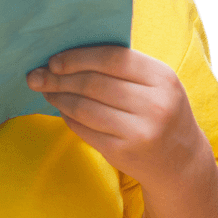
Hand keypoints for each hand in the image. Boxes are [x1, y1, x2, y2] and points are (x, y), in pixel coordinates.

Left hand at [26, 45, 205, 188]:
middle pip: (94, 84)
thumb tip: (68, 56)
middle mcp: (155, 104)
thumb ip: (123, 67)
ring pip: (85, 108)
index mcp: (162, 78)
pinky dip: (68, 117)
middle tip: (37, 76)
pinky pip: (84, 129)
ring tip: (45, 91)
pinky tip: (60, 109)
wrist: (180, 161)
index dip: (78, 58)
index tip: (54, 60)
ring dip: (59, 97)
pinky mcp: (123, 152)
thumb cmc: (160, 111)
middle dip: (59, 78)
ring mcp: (139, 131)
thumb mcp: (156, 84)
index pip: (112, 59)